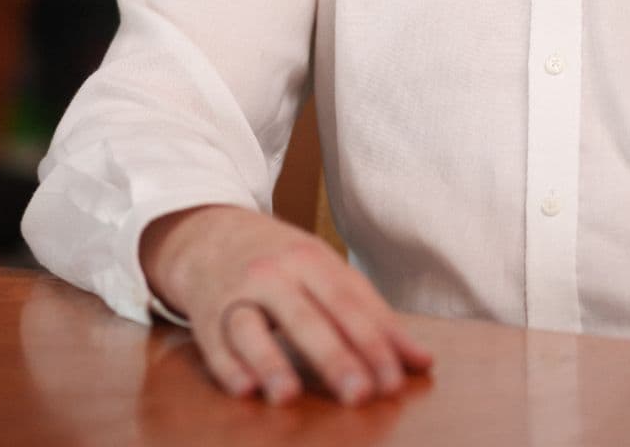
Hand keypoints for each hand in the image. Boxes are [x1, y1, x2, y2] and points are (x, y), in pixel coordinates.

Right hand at [139, 204, 433, 406]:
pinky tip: (244, 388)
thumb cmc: (284, 260)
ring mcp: (236, 292)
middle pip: (306, 318)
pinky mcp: (206, 316)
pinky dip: (227, 366)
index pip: (348, 304)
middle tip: (360, 394)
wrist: (210, 233)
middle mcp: (273, 273)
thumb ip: (374, 315)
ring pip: (252, 328)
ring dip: (270, 362)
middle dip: (334, 357)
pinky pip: (214, 343)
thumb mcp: (328, 272)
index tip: (395, 383)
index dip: (373, 344)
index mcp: (311, 258)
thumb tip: (423, 362)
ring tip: (288, 395)